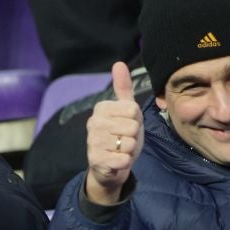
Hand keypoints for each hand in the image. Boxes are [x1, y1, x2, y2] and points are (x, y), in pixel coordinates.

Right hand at [84, 62, 143, 205]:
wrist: (111, 166)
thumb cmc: (121, 136)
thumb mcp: (127, 111)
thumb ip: (123, 88)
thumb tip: (118, 63)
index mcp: (101, 108)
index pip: (133, 109)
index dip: (136, 120)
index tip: (127, 125)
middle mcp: (93, 123)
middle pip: (132, 126)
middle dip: (134, 137)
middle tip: (124, 140)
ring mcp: (93, 142)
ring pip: (129, 143)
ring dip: (130, 150)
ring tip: (120, 150)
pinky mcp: (96, 160)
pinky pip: (123, 159)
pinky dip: (125, 162)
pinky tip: (117, 161)